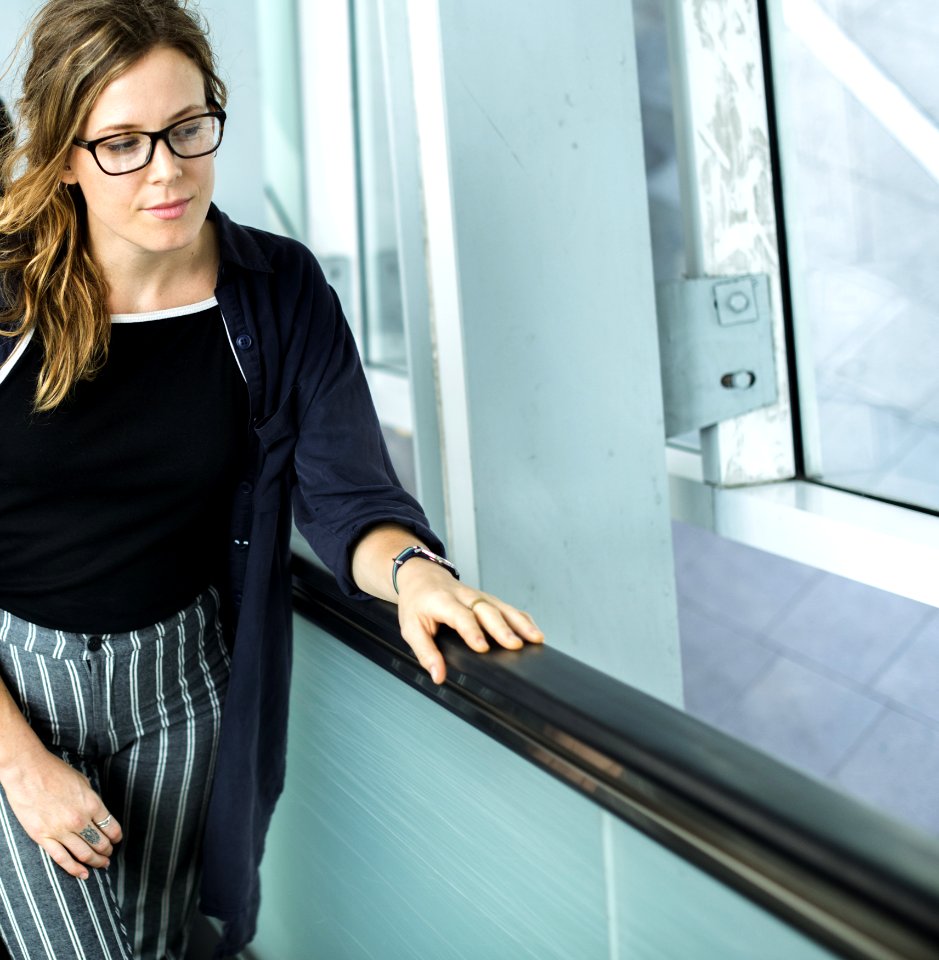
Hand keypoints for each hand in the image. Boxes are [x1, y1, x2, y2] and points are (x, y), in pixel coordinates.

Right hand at [1, 746, 121, 879]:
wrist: (27, 772)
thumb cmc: (55, 772)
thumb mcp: (83, 782)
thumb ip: (91, 800)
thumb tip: (97, 813)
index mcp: (92, 803)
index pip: (111, 827)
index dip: (117, 836)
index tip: (117, 840)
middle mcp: (79, 819)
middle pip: (100, 842)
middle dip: (108, 851)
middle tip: (110, 855)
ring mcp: (61, 831)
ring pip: (84, 853)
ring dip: (96, 861)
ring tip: (102, 865)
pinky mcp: (43, 838)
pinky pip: (62, 858)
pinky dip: (75, 869)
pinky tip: (84, 874)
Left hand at [395, 561, 543, 684]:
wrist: (421, 576)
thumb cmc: (416, 603)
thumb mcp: (411, 628)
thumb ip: (425, 652)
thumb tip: (438, 675)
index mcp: (442, 601)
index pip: (460, 616)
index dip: (472, 631)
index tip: (482, 648)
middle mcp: (464, 596)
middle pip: (487, 609)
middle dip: (502, 628)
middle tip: (515, 645)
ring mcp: (478, 596)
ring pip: (502, 607)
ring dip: (520, 622)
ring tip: (536, 638)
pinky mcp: (488, 599)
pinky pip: (507, 607)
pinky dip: (522, 619)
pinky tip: (534, 632)